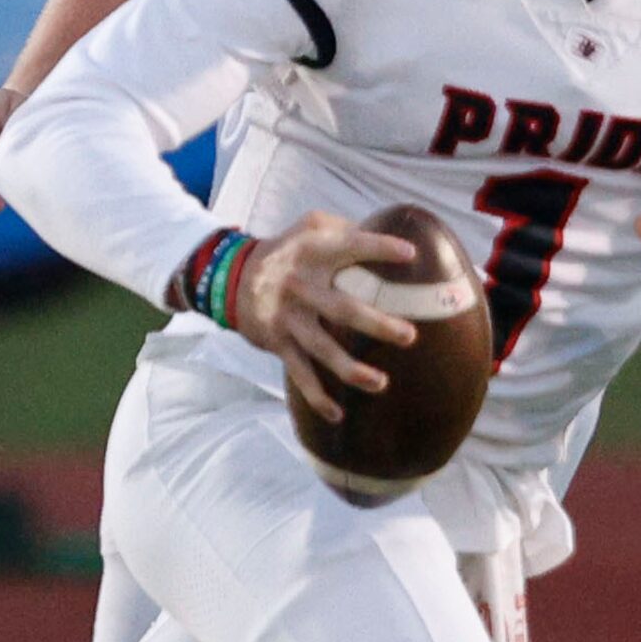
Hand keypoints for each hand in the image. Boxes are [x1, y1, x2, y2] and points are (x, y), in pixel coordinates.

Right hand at [233, 211, 418, 421]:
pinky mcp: (278, 342)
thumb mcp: (310, 227)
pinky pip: (299, 373)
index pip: (350, 246)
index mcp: (313, 252)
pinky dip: (316, 396)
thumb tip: (393, 243)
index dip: (379, 249)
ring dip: (350, 369)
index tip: (410, 255)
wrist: (230, 277)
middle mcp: (300, 285)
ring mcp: (288, 317)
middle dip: (375, 325)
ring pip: (321, 348)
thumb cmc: (287, 251)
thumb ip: (345, 231)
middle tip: (409, 336)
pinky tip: (337, 415)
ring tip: (381, 383)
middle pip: (342, 308)